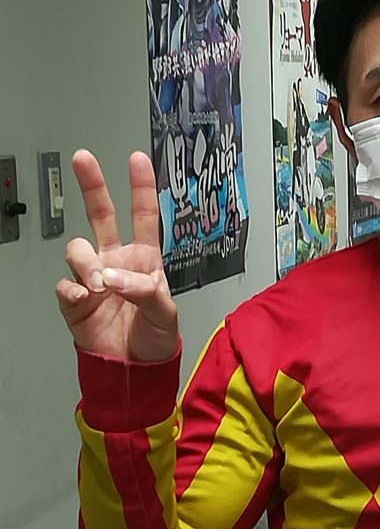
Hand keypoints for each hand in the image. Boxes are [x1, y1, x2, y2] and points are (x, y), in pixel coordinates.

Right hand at [56, 151, 177, 361]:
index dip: (141, 187)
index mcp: (144, 259)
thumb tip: (115, 277)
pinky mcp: (74, 300)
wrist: (134, 370)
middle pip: (101, 215)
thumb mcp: (166, 315)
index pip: (143, 216)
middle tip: (83, 159)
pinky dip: (73, 290)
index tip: (137, 159)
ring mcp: (93, 279)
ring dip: (86, 263)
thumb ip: (146, 292)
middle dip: (92, 185)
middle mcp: (116, 262)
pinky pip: (65, 285)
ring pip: (77, 249)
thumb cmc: (156, 339)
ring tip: (98, 285)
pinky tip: (85, 299)